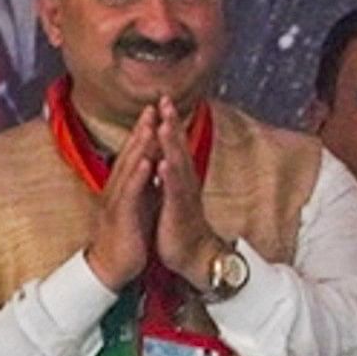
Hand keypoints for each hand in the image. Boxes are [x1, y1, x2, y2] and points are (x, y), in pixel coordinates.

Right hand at [82, 104, 161, 293]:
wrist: (111, 267)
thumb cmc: (127, 235)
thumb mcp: (137, 204)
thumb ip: (143, 184)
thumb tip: (152, 166)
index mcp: (123, 185)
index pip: (133, 153)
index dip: (143, 131)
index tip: (155, 109)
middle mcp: (116, 188)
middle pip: (129, 153)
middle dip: (141, 129)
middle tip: (152, 106)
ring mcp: (116, 201)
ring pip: (128, 168)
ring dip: (139, 146)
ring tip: (150, 124)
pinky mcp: (121, 216)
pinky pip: (130, 193)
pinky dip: (138, 176)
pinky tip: (145, 161)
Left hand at [149, 100, 227, 285]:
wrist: (194, 255)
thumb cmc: (180, 225)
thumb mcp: (173, 195)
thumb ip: (169, 175)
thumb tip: (162, 156)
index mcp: (180, 177)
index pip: (174, 145)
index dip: (168, 122)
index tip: (161, 100)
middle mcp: (185, 181)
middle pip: (179, 147)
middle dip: (172, 123)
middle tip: (165, 100)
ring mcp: (183, 195)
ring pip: (178, 164)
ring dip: (172, 144)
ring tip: (165, 124)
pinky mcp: (179, 210)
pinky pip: (173, 191)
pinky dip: (168, 177)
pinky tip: (163, 164)